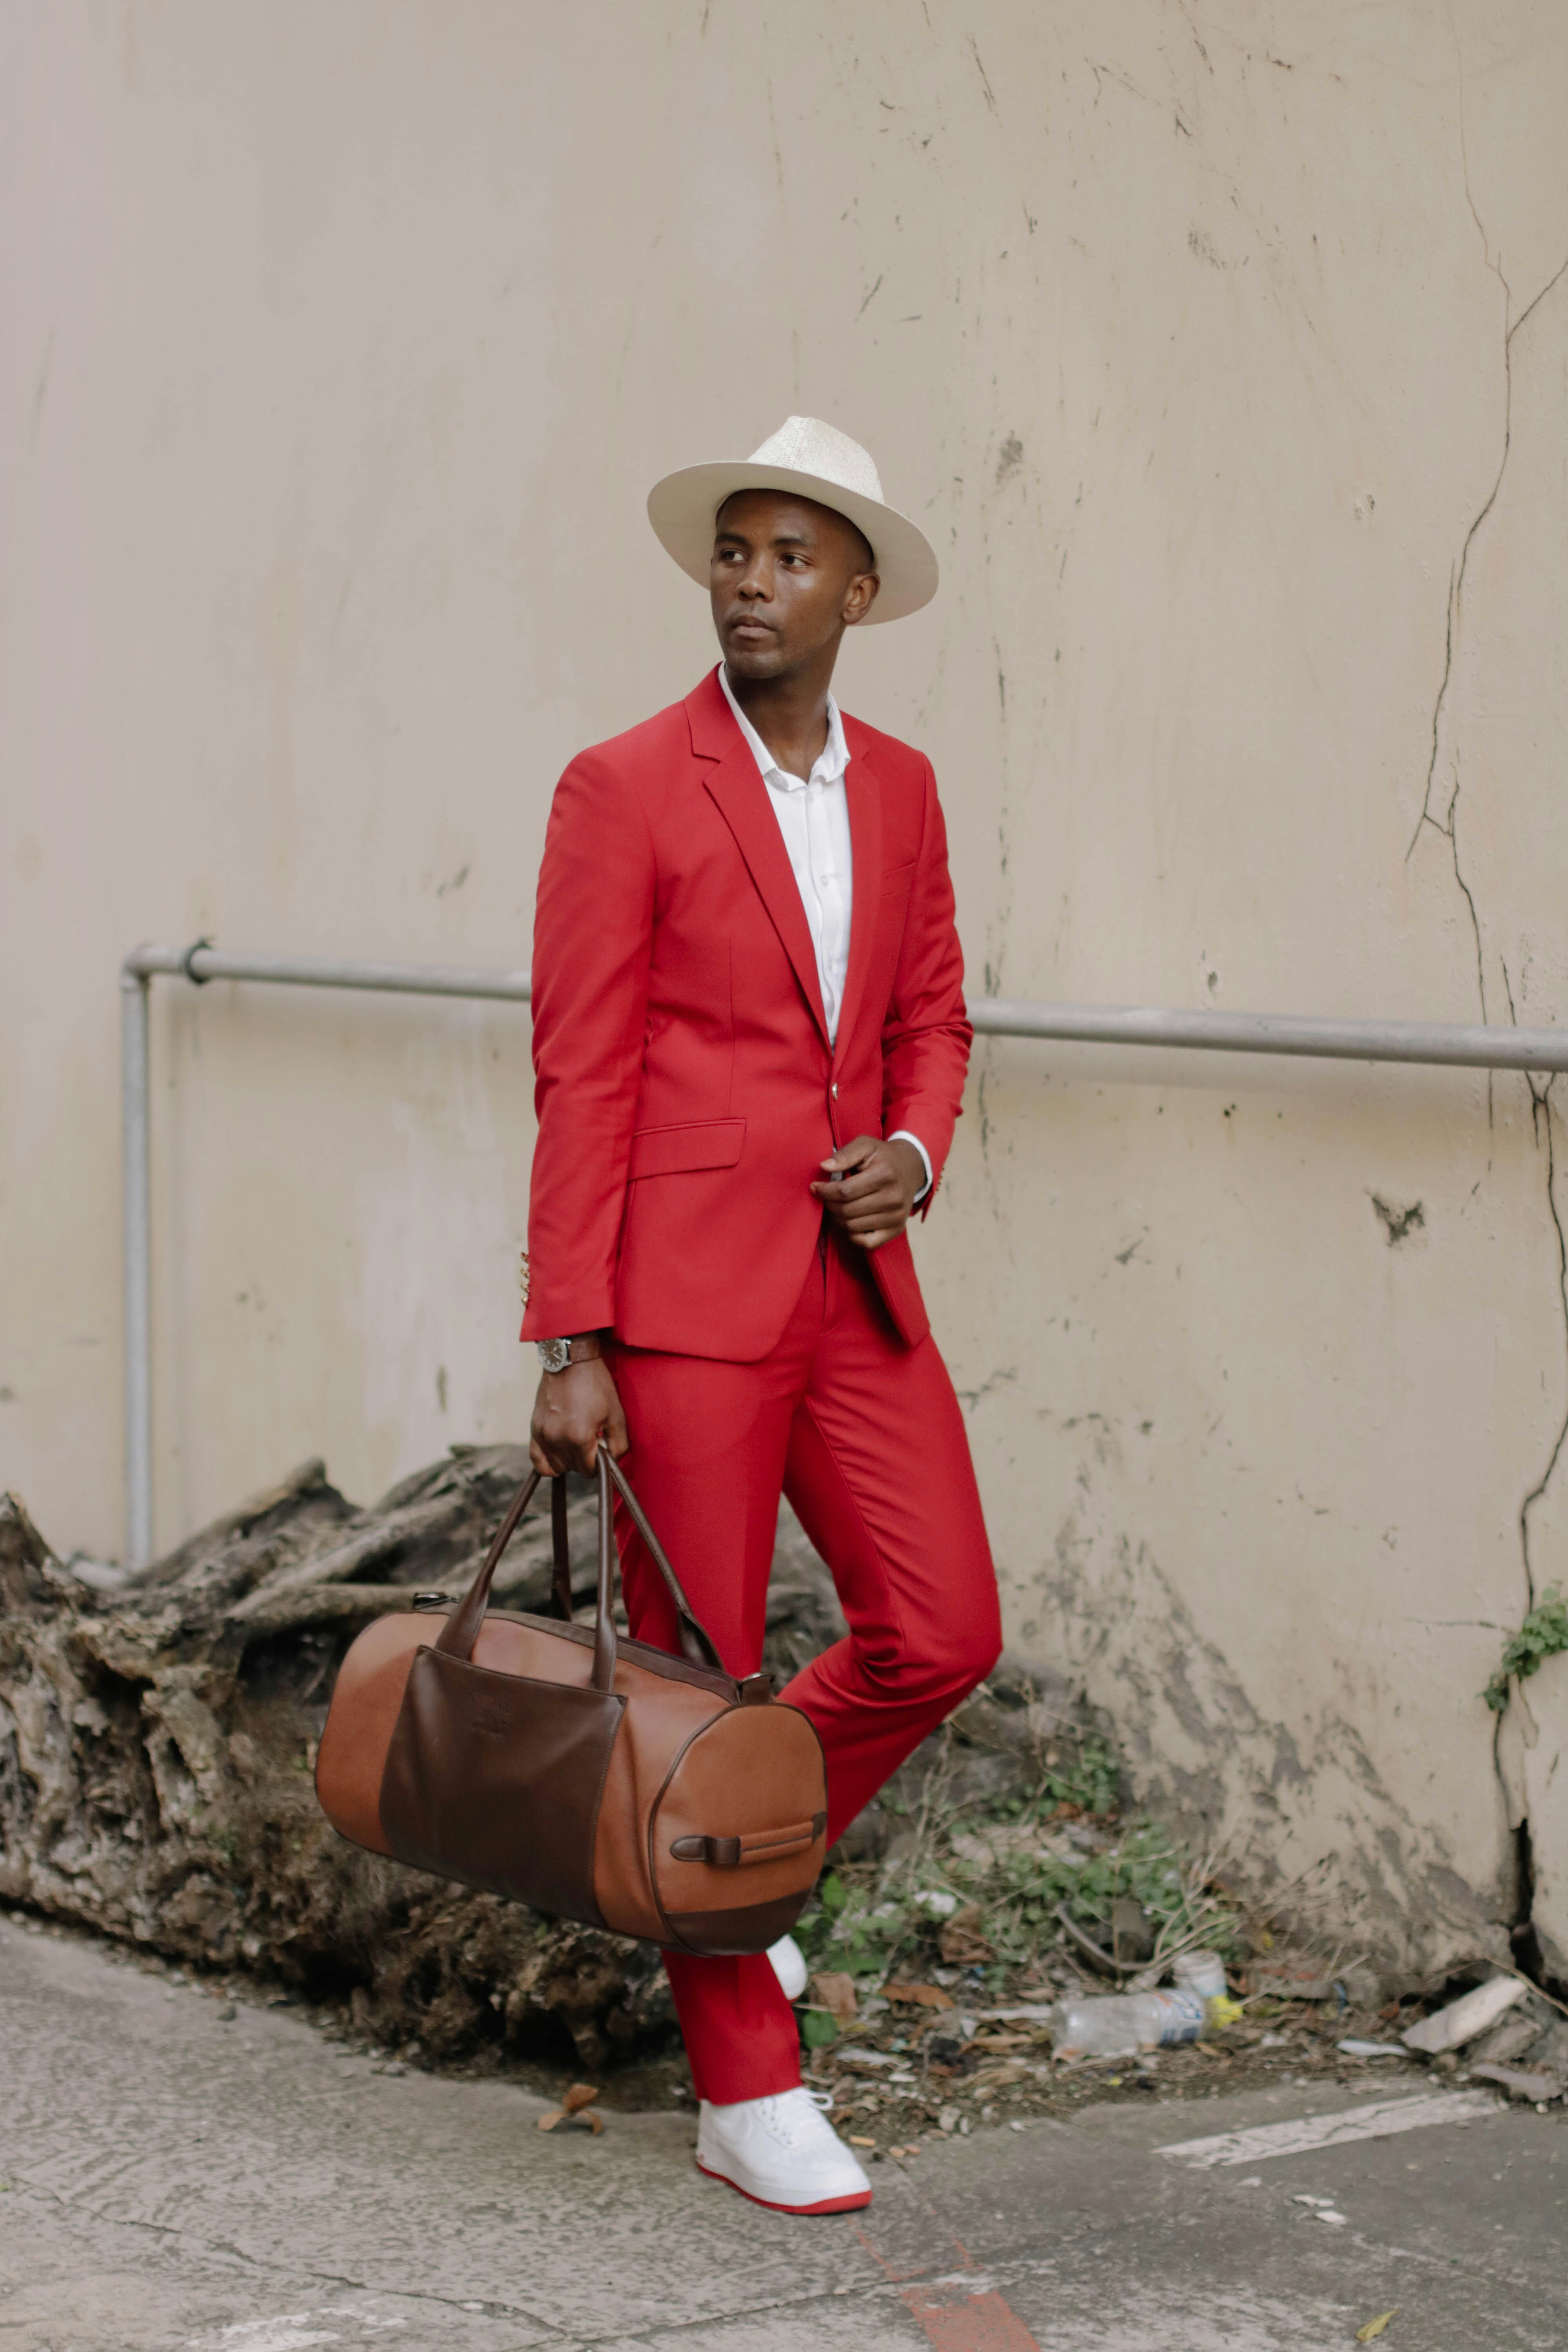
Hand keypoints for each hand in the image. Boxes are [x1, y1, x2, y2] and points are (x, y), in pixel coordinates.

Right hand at [529, 1358, 628, 1474]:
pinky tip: (558, 1454)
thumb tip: (612, 1461)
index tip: (602, 1449)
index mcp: (579, 1437)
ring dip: (568, 1461)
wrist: (570, 1361)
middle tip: (592, 1442)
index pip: (589, 1469)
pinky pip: (536, 1459)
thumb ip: (618, 1444)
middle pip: (573, 1468)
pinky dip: (547, 1463)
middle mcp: (557, 1439)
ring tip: (576, 1443)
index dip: (599, 1463)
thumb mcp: (616, 1414)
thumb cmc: (596, 1385)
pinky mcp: (534, 1428)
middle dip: (585, 1460)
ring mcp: (543, 1434)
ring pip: (556, 1466)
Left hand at [809, 1134, 924, 1251]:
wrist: (911, 1168)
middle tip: (825, 1197)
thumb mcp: (865, 1145)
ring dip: (838, 1218)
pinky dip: (852, 1234)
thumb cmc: (882, 1157)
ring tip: (836, 1206)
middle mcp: (894, 1198)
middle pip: (847, 1211)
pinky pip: (866, 1243)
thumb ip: (845, 1154)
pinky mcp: (897, 1229)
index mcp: (885, 1174)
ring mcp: (897, 1216)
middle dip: (829, 1204)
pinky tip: (849, 1220)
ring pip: (853, 1227)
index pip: (845, 1191)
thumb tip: (824, 1166)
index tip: (815, 1187)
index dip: (825, 1191)